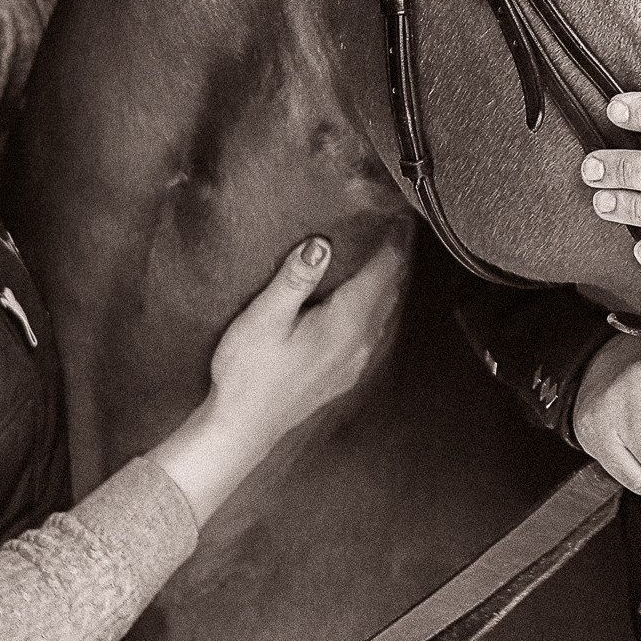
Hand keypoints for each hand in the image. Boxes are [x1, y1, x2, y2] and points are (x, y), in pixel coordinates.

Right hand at [149, 233, 406, 523]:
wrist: (243, 428)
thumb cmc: (248, 372)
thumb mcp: (265, 318)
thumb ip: (295, 279)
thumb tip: (322, 244)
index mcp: (346, 323)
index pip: (383, 271)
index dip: (392, 240)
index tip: (397, 212)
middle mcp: (361, 342)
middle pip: (389, 290)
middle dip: (393, 257)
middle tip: (392, 225)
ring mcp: (355, 362)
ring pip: (384, 312)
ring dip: (386, 282)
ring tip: (383, 254)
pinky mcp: (344, 374)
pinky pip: (373, 331)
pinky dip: (375, 307)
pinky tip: (364, 301)